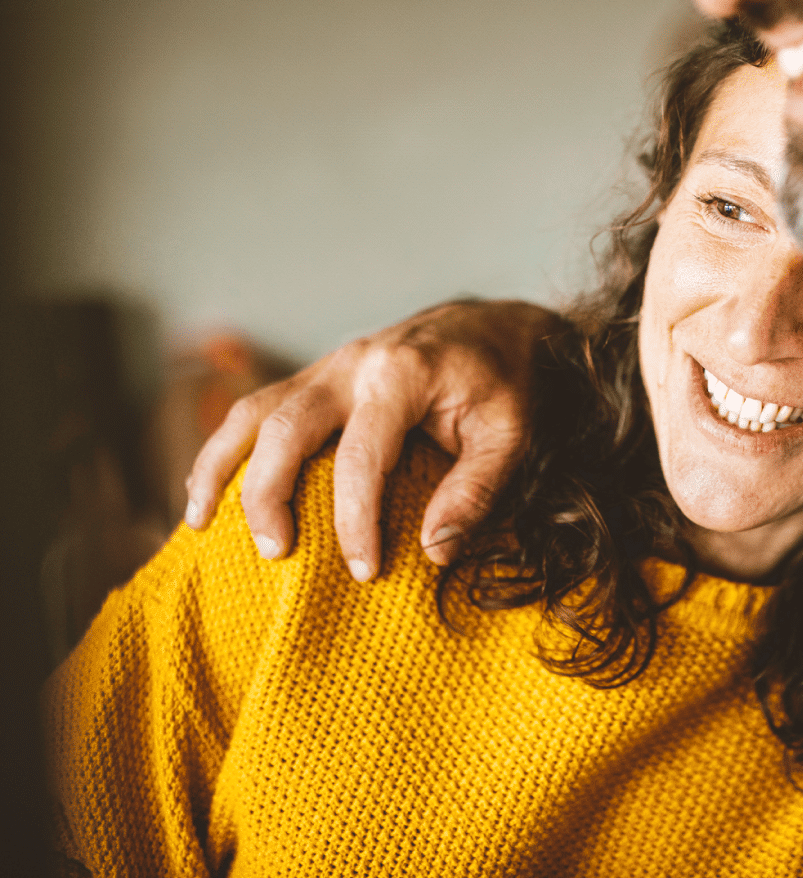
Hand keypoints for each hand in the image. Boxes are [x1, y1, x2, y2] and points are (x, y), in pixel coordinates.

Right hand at [184, 299, 560, 579]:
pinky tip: (209, 490)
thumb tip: (434, 551)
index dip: (355, 519)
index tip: (364, 570)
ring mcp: (328, 366)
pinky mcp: (318, 377)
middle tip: (277, 553)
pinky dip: (227, 448)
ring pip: (253, 410)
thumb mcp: (510, 434)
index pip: (361, 456)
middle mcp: (354, 364)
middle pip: (285, 427)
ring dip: (220, 465)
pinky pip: (258, 408)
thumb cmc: (505, 381)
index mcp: (401, 375)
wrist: (496, 325)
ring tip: (199, 523)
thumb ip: (476, 490)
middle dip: (269, 494)